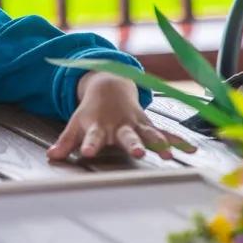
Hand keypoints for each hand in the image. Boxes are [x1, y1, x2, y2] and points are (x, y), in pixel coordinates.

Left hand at [46, 72, 195, 161]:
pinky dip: (178, 141)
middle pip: (126, 135)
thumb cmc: (91, 112)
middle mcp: (119, 125)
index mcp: (98, 126)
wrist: (109, 86)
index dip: (89, 144)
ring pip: (149, 133)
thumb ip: (66, 142)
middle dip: (133, 143)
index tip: (88, 153)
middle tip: (138, 152)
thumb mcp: (75, 125)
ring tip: (167, 154)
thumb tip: (51, 157)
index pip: (91, 137)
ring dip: (159, 143)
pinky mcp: (148, 124)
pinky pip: (165, 133)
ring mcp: (136, 123)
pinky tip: (191, 149)